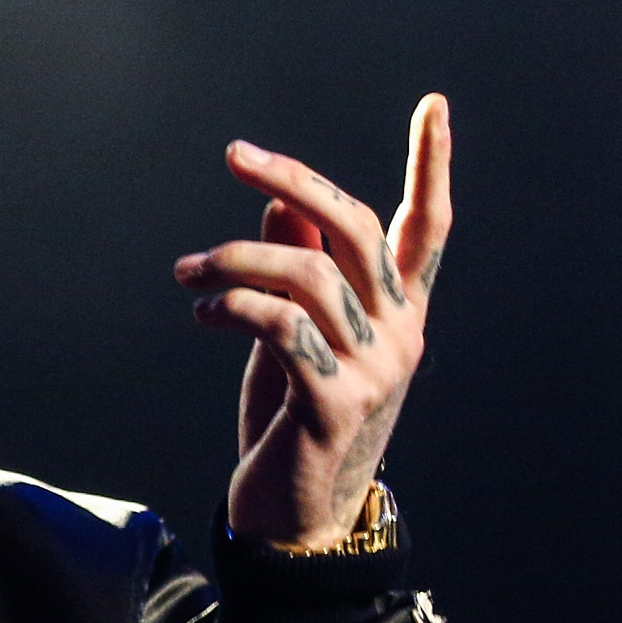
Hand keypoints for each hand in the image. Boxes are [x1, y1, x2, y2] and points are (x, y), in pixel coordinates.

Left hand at [174, 94, 453, 550]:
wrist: (296, 518)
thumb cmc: (293, 419)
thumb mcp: (297, 335)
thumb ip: (298, 268)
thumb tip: (281, 203)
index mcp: (399, 313)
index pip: (428, 227)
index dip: (432, 166)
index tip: (434, 104)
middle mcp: (400, 334)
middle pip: (357, 229)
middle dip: (295, 179)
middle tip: (235, 155)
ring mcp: (374, 371)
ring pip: (307, 275)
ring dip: (234, 260)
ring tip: (186, 272)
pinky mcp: (334, 404)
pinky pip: (281, 327)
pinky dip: (234, 307)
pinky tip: (203, 313)